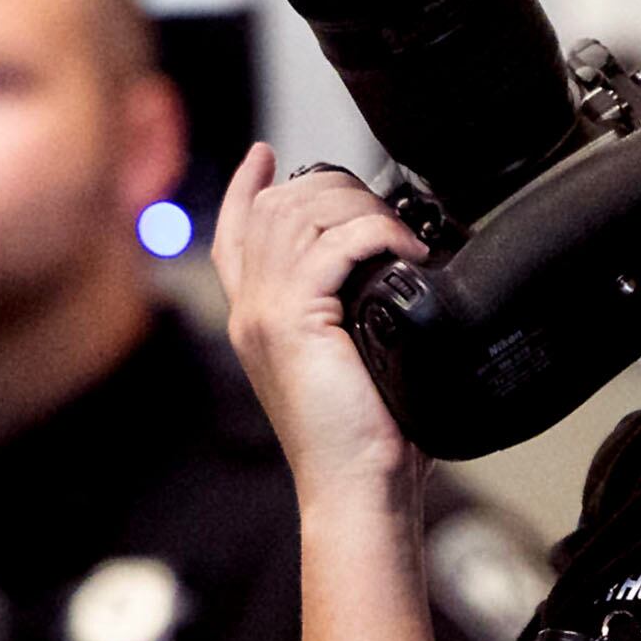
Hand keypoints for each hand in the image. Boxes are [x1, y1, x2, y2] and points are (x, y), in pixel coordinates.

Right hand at [210, 144, 429, 501]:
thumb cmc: (366, 435)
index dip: (247, 187)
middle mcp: (249, 310)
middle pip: (273, 208)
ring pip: (299, 215)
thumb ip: (353, 312)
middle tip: (379, 205)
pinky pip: (332, 245)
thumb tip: (398, 272)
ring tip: (399, 233)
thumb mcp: (355, 358)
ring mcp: (264, 313)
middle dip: (330, 188)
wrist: (357, 485)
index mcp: (256, 318)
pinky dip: (375, 234)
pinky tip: (405, 250)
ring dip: (359, 208)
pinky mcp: (291, 322)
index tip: (264, 155)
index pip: (235, 233)